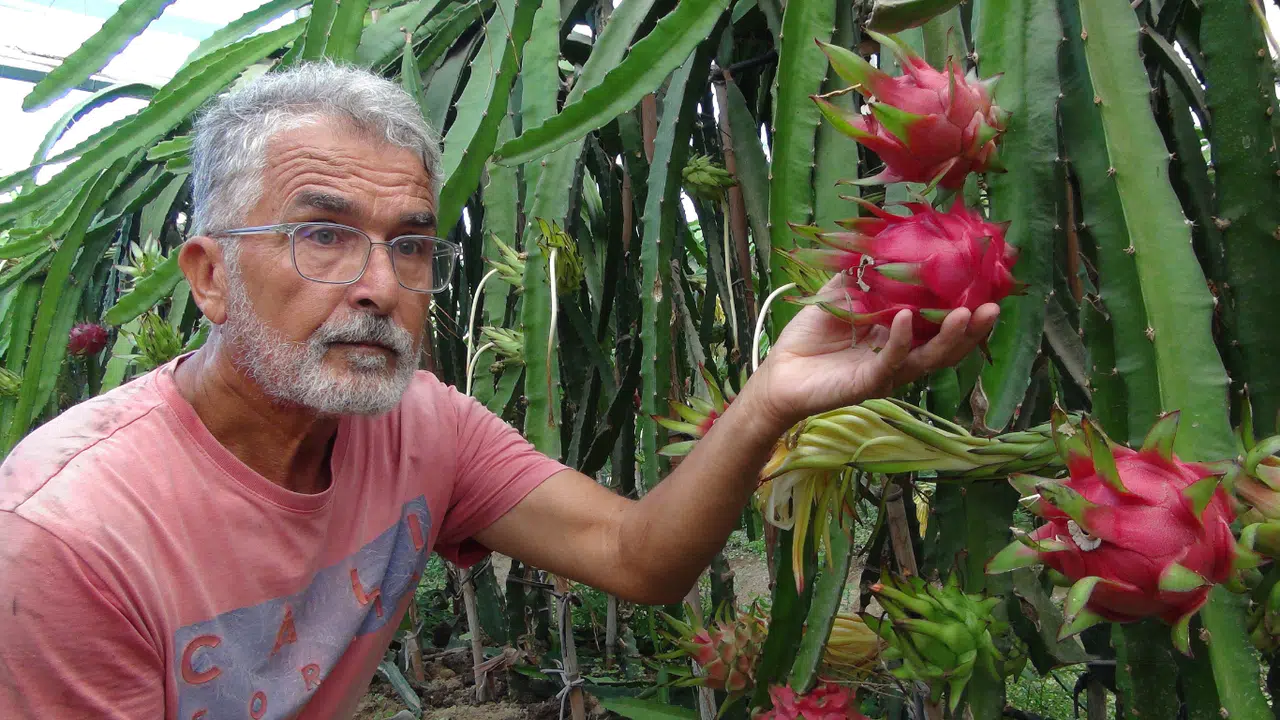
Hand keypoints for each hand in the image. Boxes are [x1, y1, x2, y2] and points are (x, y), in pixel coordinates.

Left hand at [748, 284, 999, 430]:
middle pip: (948, 345)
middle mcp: (902, 356)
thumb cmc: (811, 335)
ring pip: (929, 358)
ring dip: (950, 337)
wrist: (780, 372)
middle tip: (995, 306)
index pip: (943, 322)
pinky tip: (906, 318)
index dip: (968, 307)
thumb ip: (863, 273)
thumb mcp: (841, 294)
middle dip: (974, 328)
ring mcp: (888, 372)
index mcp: (901, 336)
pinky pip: (890, 362)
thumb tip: (884, 240)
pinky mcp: (867, 384)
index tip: (991, 285)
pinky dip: (901, 340)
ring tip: (967, 314)